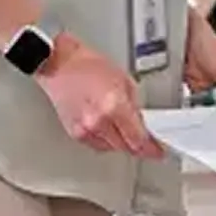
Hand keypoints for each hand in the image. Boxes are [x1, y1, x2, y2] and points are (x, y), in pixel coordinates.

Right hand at [37, 35, 164, 159]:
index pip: (138, 139)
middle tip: (143, 137)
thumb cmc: (88, 65)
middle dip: (136, 143)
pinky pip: (97, 145)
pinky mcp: (75, 132)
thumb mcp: (123, 79)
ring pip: (111, 148)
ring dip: (120, 141)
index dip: (151, 148)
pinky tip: (106, 126)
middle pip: (126, 147)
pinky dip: (105, 139)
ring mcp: (85, 129)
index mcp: (115, 105)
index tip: (156, 151)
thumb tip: (141, 122)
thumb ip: (134, 105)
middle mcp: (99, 121)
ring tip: (120, 125)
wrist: (59, 64)